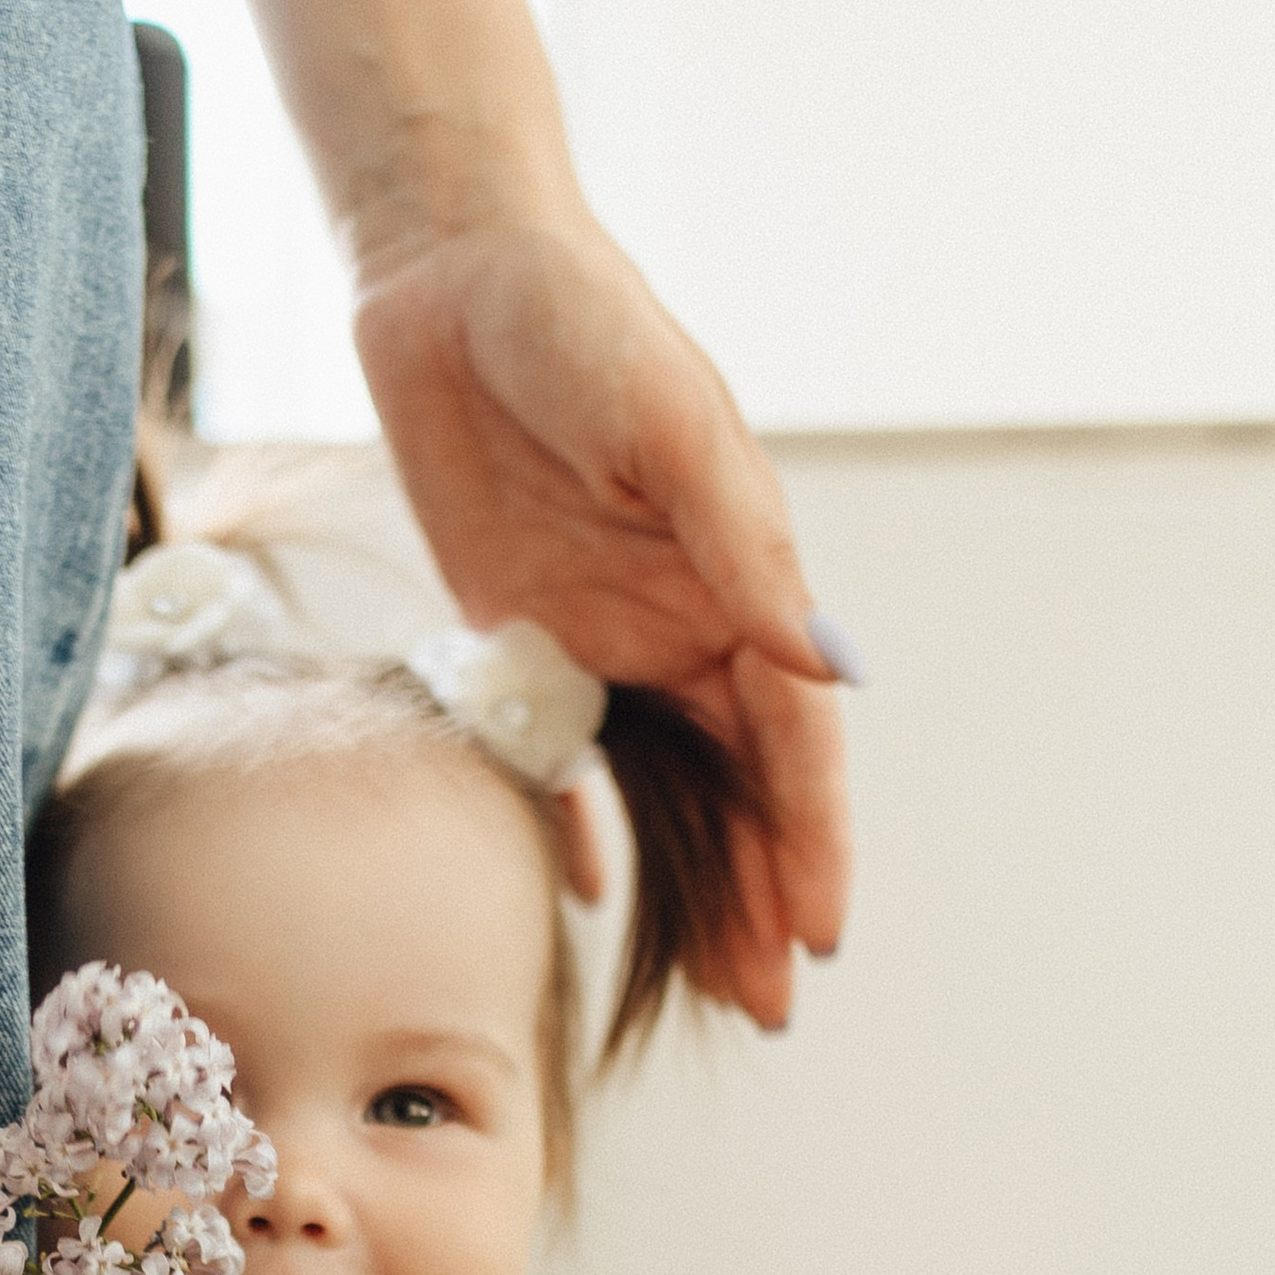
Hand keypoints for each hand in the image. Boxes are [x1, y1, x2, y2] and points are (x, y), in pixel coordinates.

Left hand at [355, 208, 852, 1027]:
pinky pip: (558, 759)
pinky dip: (579, 829)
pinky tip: (591, 902)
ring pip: (670, 791)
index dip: (814, 837)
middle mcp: (685, 620)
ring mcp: (605, 634)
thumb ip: (734, 537)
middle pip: (745, 788)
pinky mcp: (518, 632)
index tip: (822, 929)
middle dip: (768, 896)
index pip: (793, 737)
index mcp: (738, 576)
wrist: (451, 269)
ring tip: (719, 986)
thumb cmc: (571, 317)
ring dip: (700, 887)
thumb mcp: (665, 417)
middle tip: (775, 1004)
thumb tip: (823, 659)